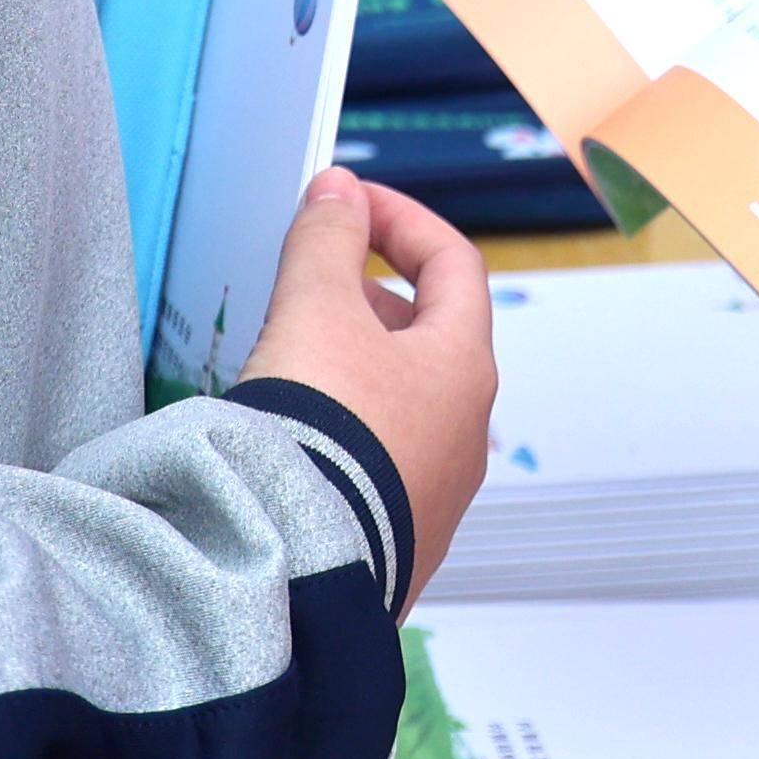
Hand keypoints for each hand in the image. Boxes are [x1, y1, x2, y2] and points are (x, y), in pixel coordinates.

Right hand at [238, 173, 492, 606]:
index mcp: (464, 369)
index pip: (455, 265)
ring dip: (355, 369)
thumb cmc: (320, 437)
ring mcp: (437, 496)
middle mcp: (467, 435)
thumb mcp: (315, 311)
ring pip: (404, 406)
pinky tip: (296, 441)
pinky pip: (380, 466)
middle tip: (311, 287)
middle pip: (431, 339)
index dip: (402, 221)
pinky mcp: (398, 543)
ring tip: (292, 363)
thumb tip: (339, 191)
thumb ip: (328, 240)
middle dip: (369, 298)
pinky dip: (346, 434)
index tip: (350, 206)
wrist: (299, 567)